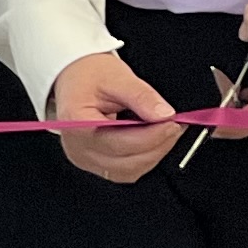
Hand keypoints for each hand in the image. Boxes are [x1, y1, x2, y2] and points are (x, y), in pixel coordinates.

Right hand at [46, 53, 180, 182]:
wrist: (72, 78)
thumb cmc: (88, 76)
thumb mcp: (117, 76)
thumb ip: (142, 96)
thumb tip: (164, 115)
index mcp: (76, 123)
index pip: (119, 142)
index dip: (151, 136)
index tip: (171, 123)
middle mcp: (76, 147)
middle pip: (125, 162)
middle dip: (157, 146)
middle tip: (175, 126)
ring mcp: (84, 158)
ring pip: (129, 171)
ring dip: (153, 154)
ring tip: (165, 132)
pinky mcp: (95, 163)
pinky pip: (126, 171)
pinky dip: (144, 159)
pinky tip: (152, 142)